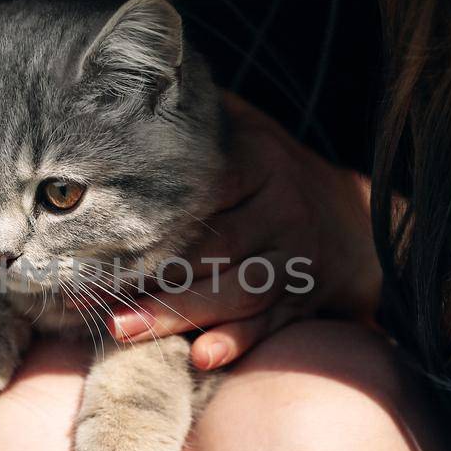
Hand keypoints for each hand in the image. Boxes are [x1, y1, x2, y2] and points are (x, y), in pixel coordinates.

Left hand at [108, 91, 382, 368]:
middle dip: (149, 276)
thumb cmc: (276, 171)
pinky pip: (270, 324)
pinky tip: (203, 358)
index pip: (203, 187)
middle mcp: (282, 210)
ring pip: (235, 290)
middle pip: (211, 248)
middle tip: (92, 296)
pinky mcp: (304, 298)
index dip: (150, 213)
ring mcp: (296, 258)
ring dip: (177, 315)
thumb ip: (198, 116)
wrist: (358, 220)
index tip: (97, 231)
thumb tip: (127, 91)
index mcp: (260, 163)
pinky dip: (238, 342)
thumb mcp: (247, 129)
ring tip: (124, 329)